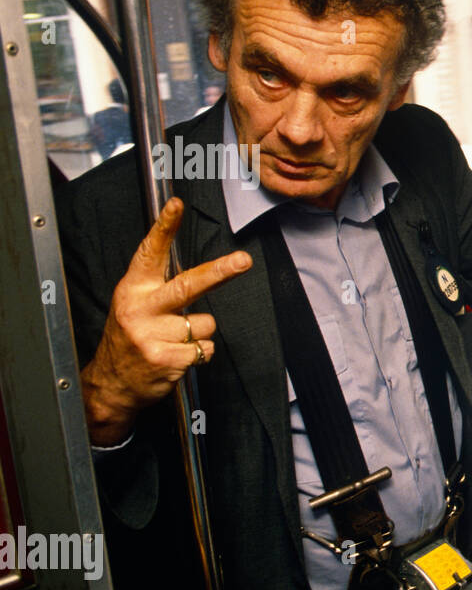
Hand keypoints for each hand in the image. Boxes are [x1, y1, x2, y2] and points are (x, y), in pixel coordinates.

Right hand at [81, 198, 251, 444]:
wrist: (112, 384)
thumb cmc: (132, 338)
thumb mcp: (135, 305)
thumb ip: (161, 286)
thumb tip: (203, 270)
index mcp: (133, 289)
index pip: (149, 253)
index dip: (164, 228)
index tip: (177, 205)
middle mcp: (140, 309)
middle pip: (188, 285)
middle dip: (219, 272)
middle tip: (243, 261)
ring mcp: (151, 335)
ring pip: (205, 324)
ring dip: (199, 334)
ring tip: (174, 340)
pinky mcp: (164, 359)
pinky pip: (204, 349)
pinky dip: (198, 354)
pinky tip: (177, 357)